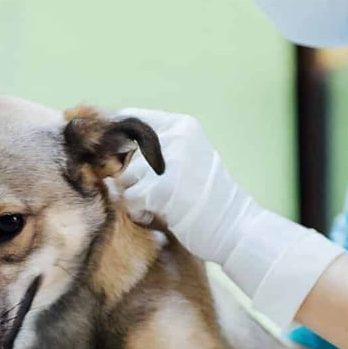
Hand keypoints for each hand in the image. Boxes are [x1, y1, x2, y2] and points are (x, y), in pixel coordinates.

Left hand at [117, 108, 343, 329]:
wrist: (236, 228)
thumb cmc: (210, 198)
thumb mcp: (190, 159)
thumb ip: (160, 149)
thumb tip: (111, 149)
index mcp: (183, 126)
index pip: (132, 120)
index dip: (121, 142)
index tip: (124, 161)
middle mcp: (176, 137)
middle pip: (126, 155)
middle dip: (134, 178)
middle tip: (155, 194)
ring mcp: (170, 162)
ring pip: (126, 178)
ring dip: (137, 197)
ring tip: (159, 207)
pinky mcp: (163, 189)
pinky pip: (131, 199)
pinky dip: (140, 213)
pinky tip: (158, 217)